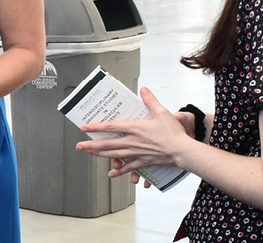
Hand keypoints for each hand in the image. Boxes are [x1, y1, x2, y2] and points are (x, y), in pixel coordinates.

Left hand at [75, 88, 191, 178]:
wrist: (183, 151)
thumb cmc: (174, 132)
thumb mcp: (162, 112)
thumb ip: (150, 100)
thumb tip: (143, 89)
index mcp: (135, 128)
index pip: (111, 127)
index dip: (96, 127)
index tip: (84, 128)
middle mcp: (132, 141)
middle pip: (107, 144)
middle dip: (91, 145)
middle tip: (78, 146)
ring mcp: (137, 153)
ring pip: (114, 155)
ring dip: (99, 155)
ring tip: (89, 154)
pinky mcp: (143, 161)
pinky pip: (129, 167)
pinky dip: (119, 171)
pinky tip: (111, 173)